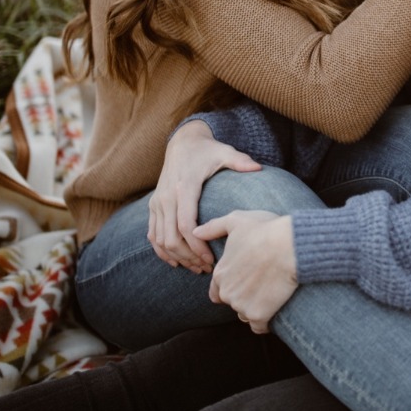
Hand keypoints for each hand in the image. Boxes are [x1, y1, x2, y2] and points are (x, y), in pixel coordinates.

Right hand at [147, 120, 260, 272]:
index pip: (186, 224)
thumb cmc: (207, 150)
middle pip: (171, 237)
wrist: (182, 142)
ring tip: (196, 267)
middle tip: (207, 268)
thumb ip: (240, 161)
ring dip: (176, 256)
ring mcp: (157, 202)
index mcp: (184, 187)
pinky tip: (176, 261)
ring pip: (160, 239)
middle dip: (188, 257)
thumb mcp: (224, 152)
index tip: (211, 259)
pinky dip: (161, 251)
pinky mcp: (153, 206)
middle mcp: (167, 197)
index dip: (197, 246)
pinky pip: (152, 234)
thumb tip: (258, 167)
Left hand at [199, 210, 297, 332]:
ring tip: (270, 292)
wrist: (290, 246)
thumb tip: (195, 232)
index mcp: (220, 274)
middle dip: (243, 296)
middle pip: (232, 303)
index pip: (216, 291)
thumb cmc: (265, 230)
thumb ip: (213, 227)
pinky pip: (259, 327)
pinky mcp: (259, 316)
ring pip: (245, 314)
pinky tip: (274, 308)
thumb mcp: (236, 220)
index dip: (231, 285)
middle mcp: (227, 293)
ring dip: (254, 308)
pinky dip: (265, 321)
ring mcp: (242, 306)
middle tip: (261, 283)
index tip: (246, 278)